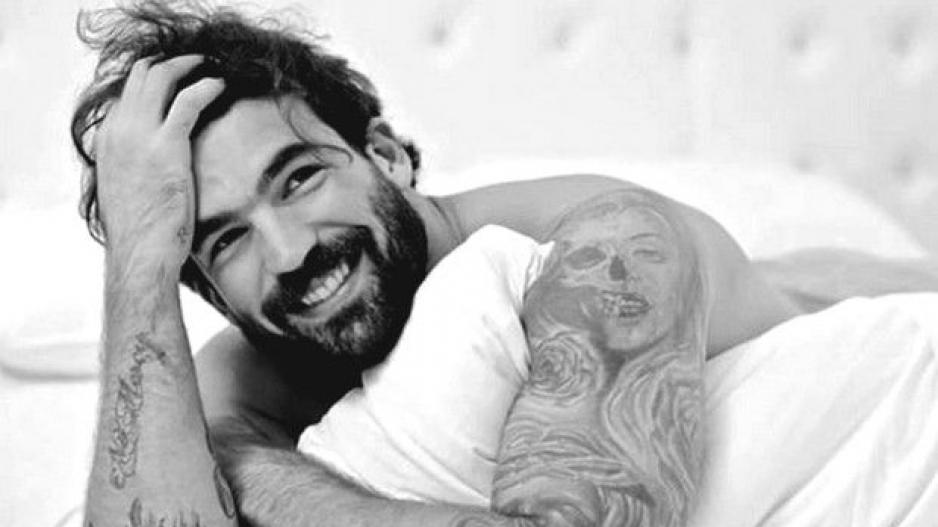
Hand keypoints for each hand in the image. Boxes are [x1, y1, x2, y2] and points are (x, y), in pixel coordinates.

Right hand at [95, 54, 224, 267]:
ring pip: (160, 77)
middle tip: (197, 63)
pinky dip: (206, 86)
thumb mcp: (129, 192)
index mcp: (107, 141)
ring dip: (187, 64)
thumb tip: (155, 169)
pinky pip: (188, 100)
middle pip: (140, 75)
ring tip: (209, 65)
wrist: (139, 255)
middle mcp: (118, 132)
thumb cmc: (140, 234)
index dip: (153, 82)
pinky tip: (220, 85)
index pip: (128, 94)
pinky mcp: (166, 146)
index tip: (178, 81)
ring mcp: (139, 137)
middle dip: (170, 63)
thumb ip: (136, 168)